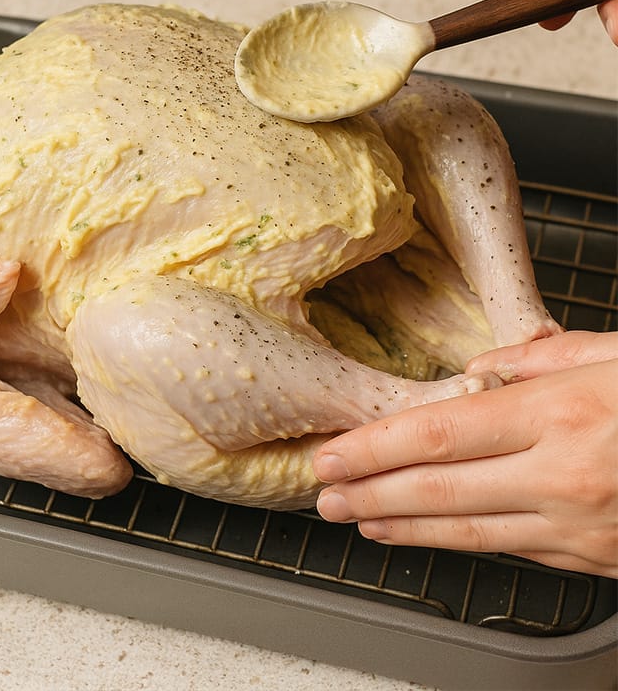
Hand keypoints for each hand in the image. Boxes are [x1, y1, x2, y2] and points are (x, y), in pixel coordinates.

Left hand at [313, 331, 617, 577]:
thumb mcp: (616, 355)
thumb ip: (539, 360)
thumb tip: (479, 371)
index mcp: (559, 414)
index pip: (437, 434)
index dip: (373, 449)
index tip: (332, 455)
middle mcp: (561, 474)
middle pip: (438, 488)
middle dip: (371, 493)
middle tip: (324, 496)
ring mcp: (579, 526)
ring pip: (467, 530)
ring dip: (401, 526)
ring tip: (356, 520)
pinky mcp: (596, 558)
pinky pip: (511, 549)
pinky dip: (456, 542)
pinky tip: (423, 536)